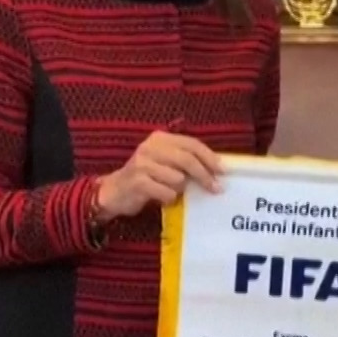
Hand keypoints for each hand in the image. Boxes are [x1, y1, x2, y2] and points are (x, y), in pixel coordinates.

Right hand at [93, 131, 222, 219]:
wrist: (114, 192)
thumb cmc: (146, 178)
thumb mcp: (164, 163)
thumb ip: (184, 160)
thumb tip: (217, 168)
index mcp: (159, 138)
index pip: (191, 144)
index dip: (209, 157)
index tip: (223, 171)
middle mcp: (150, 147)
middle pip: (187, 160)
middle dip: (204, 175)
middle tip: (216, 188)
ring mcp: (142, 164)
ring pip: (178, 178)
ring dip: (180, 189)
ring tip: (171, 191)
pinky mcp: (137, 182)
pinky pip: (167, 192)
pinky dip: (168, 198)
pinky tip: (161, 198)